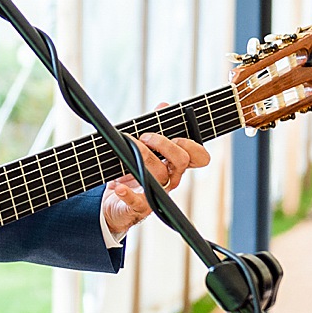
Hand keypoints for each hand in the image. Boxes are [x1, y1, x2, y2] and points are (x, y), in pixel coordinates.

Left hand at [101, 111, 210, 239]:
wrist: (112, 203)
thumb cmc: (131, 172)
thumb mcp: (142, 148)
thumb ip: (155, 127)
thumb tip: (164, 105)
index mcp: (175, 165)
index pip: (199, 157)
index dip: (194, 146)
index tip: (176, 135)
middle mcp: (170, 179)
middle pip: (180, 162)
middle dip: (165, 145)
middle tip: (146, 136)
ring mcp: (157, 194)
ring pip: (159, 174)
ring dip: (143, 156)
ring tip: (128, 145)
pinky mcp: (140, 206)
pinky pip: (137, 201)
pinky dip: (127, 193)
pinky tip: (118, 186)